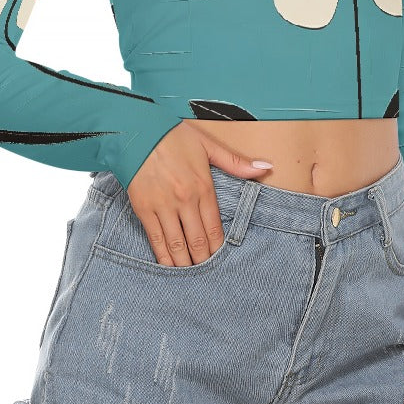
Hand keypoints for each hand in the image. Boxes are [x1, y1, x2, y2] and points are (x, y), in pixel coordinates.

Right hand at [124, 122, 273, 265]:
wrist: (137, 129)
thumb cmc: (173, 135)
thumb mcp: (207, 144)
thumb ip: (236, 162)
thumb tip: (266, 168)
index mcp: (203, 186)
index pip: (214, 227)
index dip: (217, 247)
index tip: (220, 258)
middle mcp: (185, 200)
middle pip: (197, 241)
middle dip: (203, 260)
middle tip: (207, 273)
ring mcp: (163, 206)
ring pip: (177, 245)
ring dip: (185, 263)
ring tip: (191, 274)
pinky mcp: (144, 208)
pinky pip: (155, 239)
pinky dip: (163, 256)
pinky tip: (168, 267)